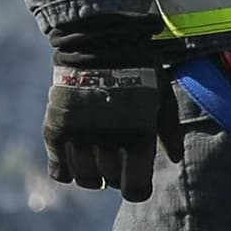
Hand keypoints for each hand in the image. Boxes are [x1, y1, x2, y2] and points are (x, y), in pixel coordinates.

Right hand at [43, 11, 177, 198]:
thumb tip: (174, 160)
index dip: (137, 188)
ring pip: (85, 179)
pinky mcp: (56, 130)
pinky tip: (75, 153)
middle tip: (118, 159)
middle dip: (117, 175)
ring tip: (97, 156)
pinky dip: (66, 167)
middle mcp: (108, 143)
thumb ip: (168, 131)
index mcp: (138, 138)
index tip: (136, 180)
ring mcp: (80, 137)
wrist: (100, 41)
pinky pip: (58, 169)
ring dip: (93, 173)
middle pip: (110, 182)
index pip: (135, 189)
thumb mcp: (163, 97)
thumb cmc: (140, 70)